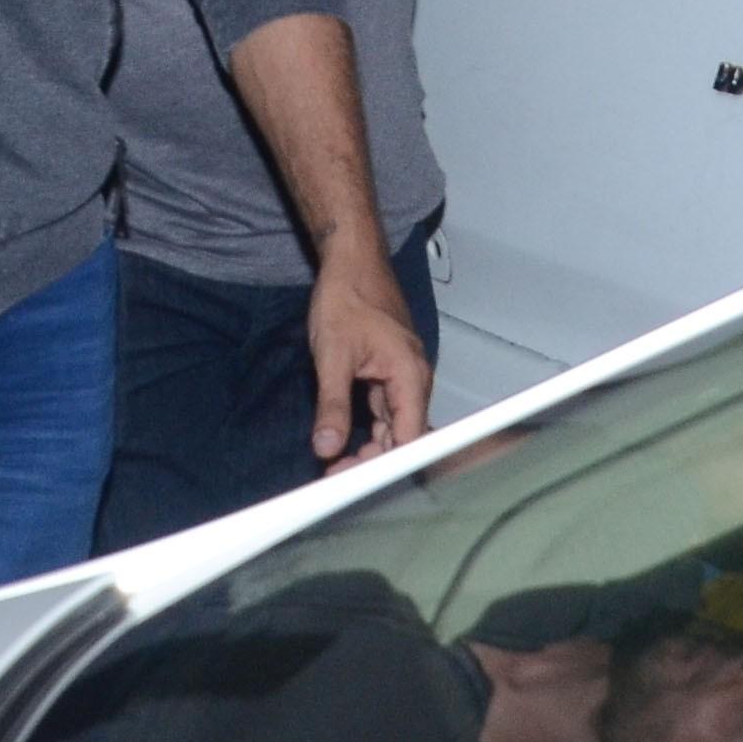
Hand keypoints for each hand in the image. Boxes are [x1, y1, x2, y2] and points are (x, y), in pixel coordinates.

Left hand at [309, 245, 430, 466]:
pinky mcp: (389, 373)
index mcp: (410, 374)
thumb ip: (333, 405)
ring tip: (335, 464)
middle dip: (372, 460)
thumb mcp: (332, 355)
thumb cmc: (348, 296)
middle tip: (334, 475)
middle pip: (402, 436)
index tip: (354, 479)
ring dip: (368, 446)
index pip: (407, 437)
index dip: (383, 464)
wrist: (351, 262)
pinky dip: (367, 428)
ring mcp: (403, 376)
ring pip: (393, 425)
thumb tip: (328, 445)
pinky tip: (344, 438)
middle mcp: (414, 378)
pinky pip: (385, 410)